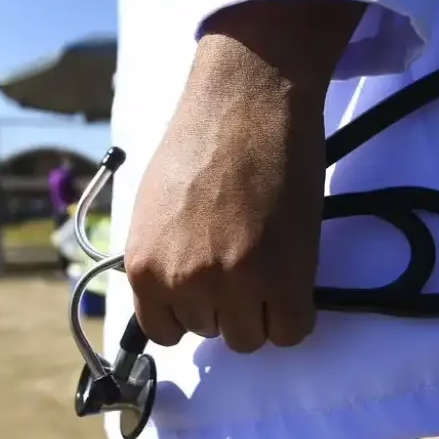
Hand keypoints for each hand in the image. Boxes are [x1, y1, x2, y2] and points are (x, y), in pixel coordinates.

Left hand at [124, 0, 365, 352]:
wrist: (248, 101)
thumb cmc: (200, 141)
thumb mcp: (154, 208)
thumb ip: (160, 256)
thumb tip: (170, 292)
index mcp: (144, 267)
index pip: (165, 330)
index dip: (190, 309)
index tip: (207, 288)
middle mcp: (183, 282)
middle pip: (211, 332)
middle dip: (227, 303)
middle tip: (243, 257)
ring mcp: (234, 284)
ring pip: (250, 337)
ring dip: (262, 308)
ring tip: (269, 261)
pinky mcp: (284, 278)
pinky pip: (291, 330)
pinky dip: (294, 311)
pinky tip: (293, 277)